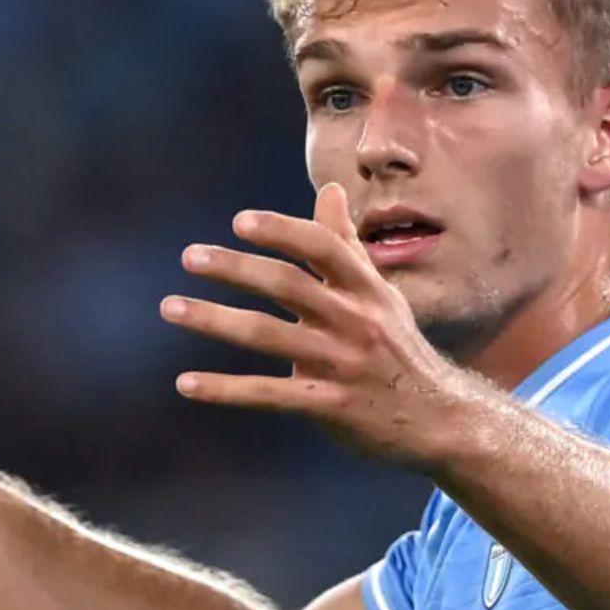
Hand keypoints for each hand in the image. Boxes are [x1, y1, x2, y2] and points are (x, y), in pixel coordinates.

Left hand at [160, 183, 488, 469]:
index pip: (322, 249)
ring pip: (269, 336)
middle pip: (288, 285)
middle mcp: (355, 322)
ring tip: (170, 308)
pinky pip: (268, 394)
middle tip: (189, 257)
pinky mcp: (329, 407)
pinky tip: (185, 383)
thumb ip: (345, 245)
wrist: (439, 419)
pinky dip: (224, 389)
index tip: (240, 223)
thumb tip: (328, 191)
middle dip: (236, 268)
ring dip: (215, 320)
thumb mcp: (379, 293)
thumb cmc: (398, 348)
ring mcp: (341, 365)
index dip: (281, 232)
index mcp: (365, 289)